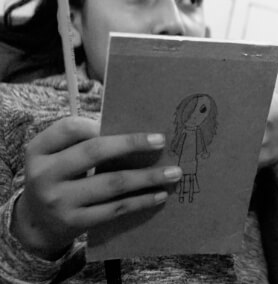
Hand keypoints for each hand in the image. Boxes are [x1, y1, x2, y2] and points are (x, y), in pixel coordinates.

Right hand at [11, 117, 180, 259]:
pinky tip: (160, 194)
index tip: (130, 122)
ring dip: (147, 177)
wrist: (36, 224)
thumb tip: (136, 130)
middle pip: (94, 152)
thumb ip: (83, 142)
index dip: (100, 122)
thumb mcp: (57, 156)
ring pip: (112, 183)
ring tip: (173, 172)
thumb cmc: (58, 177)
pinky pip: (115, 209)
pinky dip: (141, 201)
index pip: (70, 128)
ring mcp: (59, 200)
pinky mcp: (75, 222)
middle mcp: (44, 174)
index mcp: (39, 150)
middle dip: (132, 144)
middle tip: (161, 141)